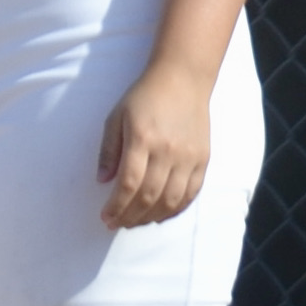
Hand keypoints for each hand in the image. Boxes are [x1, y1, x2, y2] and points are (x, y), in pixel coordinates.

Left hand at [97, 63, 214, 228]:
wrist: (182, 81)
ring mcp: (189, 157)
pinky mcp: (203, 159)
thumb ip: (109, 150)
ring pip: (172, 199)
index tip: (105, 217)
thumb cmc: (143, 98)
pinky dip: (176, 209)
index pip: (128, 183)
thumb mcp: (116, 118)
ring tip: (135, 222)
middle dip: (130, 216)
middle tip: (117, 224)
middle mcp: (168, 150)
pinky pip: (191, 193)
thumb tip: (102, 181)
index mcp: (142, 139)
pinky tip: (161, 215)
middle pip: (149, 195)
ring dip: (151, 217)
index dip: (116, 206)